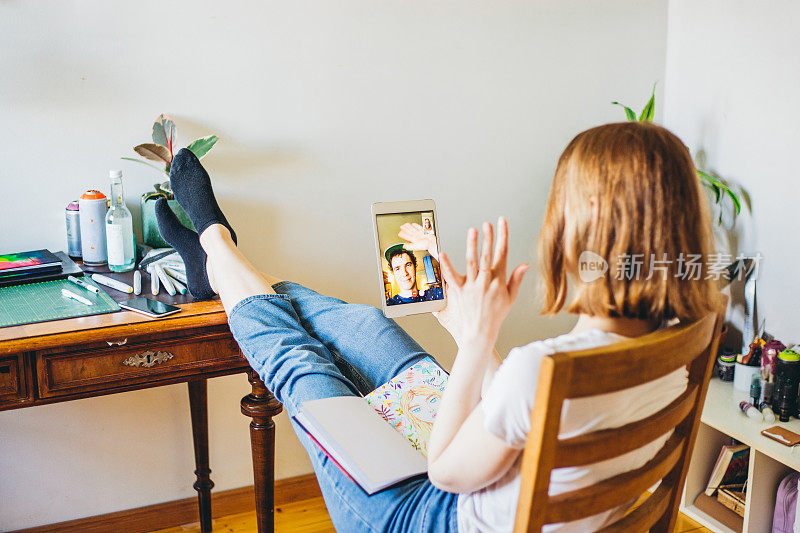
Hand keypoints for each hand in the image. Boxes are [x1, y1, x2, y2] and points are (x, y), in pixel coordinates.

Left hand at [398, 222, 437, 259]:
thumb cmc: (426, 246)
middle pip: (409, 232)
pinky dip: (416, 225)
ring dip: (409, 227)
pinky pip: (419, 227)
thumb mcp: (416, 246)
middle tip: (401, 227)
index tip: (399, 233)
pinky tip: (413, 224)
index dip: (403, 234)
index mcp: (414, 240)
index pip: (407, 236)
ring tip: (406, 224)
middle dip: (405, 229)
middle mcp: (416, 236)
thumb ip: (409, 246)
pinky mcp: (424, 231)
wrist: (432, 243)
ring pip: (413, 229)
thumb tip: (404, 246)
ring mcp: (420, 234)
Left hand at [437, 217, 527, 349]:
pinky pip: (452, 277)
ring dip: (473, 246)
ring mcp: (472, 287)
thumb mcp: (510, 298)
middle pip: (488, 256)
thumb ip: (516, 279)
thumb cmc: (495, 316)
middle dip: (488, 238)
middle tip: (487, 224)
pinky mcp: (460, 292)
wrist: (481, 333)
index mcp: (499, 281)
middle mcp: (486, 282)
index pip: (503, 253)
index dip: (503, 236)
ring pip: (472, 262)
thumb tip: (525, 264)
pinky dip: (447, 265)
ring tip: (472, 231)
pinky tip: (443, 253)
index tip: (502, 222)